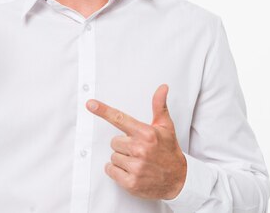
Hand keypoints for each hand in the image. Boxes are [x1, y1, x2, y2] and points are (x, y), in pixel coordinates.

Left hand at [86, 84, 186, 199]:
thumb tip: (162, 87)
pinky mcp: (131, 182)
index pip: (120, 118)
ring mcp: (135, 166)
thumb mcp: (166, 127)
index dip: (103, 110)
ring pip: (112, 157)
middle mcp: (140, 149)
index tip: (90, 104)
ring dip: (121, 160)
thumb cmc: (169, 151)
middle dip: (123, 145)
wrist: (178, 180)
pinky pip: (111, 171)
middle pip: (114, 142)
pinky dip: (117, 172)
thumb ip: (159, 106)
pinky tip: (131, 172)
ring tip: (137, 162)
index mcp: (146, 133)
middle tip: (138, 150)